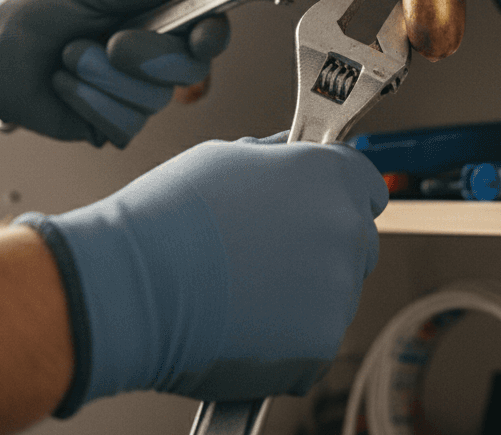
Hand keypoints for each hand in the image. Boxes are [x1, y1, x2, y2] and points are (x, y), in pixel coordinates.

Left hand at [0, 0, 229, 145]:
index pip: (207, 32)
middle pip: (189, 70)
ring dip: (102, 77)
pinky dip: (87, 100)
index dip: (213, 36)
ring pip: (153, 100)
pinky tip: (62, 85)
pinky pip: (123, 124)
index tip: (200, 37)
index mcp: (155, 20)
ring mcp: (133, 96)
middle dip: (149, 56)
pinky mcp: (110, 126)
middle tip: (110, 42)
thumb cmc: (38, 10)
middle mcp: (152, 61)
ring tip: (68, 58)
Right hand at [17, 135, 387, 414]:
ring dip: (301, 298)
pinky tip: (242, 325)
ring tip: (242, 293)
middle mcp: (345, 228)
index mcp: (330, 176)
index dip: (337, 198)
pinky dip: (286, 342)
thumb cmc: (169, 218)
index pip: (366, 187)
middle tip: (265, 257)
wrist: (135, 285)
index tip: (314, 210)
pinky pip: (314, 342)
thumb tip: (290, 157)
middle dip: (320, 249)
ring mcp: (338, 289)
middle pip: (355, 243)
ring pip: (333, 296)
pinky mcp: (321, 343)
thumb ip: (276, 160)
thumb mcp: (226, 157)